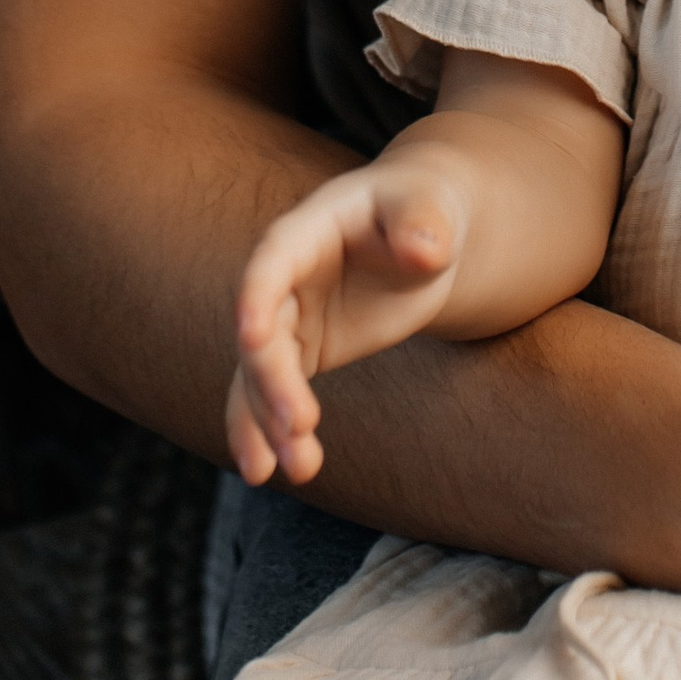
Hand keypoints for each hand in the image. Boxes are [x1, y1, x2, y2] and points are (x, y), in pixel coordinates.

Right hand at [228, 158, 474, 486]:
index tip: (250, 335)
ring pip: (260, 373)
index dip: (258, 295)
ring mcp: (285, 317)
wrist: (423, 236)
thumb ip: (424, 224)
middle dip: (275, 381)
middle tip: (299, 426)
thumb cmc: (425, 210)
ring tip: (299, 468)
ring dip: (268, 421)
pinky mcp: (298, 351)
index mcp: (308, 229)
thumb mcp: (430, 208)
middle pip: (265, 330)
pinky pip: (268, 393)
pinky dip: (263, 431)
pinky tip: (264, 471)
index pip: (273, 260)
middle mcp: (282, 275)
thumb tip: (426, 250)